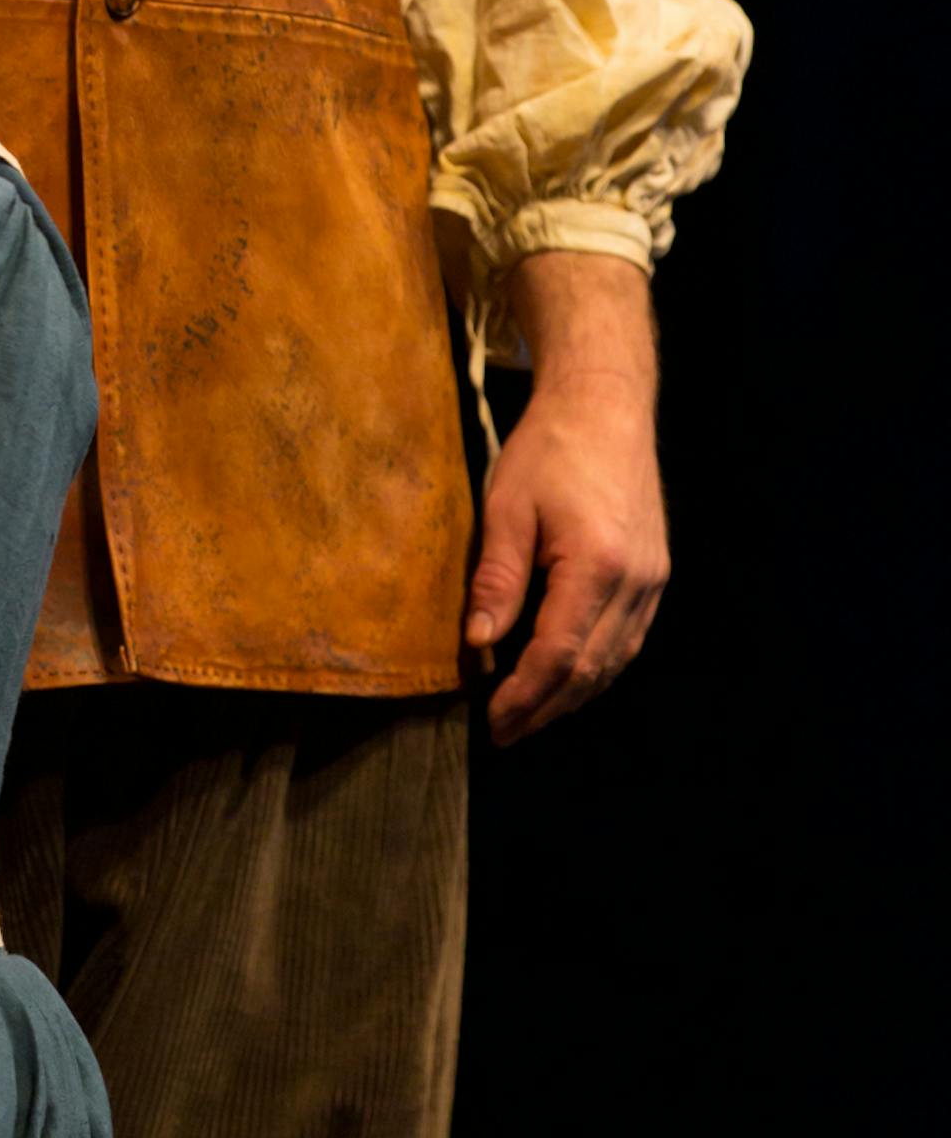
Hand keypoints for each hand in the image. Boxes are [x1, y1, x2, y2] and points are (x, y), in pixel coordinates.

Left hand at [465, 252, 669, 748]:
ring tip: (531, 714)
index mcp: (597, 566)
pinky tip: (568, 676)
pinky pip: (629, 639)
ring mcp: (653, 580)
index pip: (559, 655)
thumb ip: (497, 578)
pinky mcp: (656, 572)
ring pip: (616, 661)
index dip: (525, 696)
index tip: (494, 721)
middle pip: (591, 670)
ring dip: (573, 695)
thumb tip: (481, 643)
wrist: (604, 405)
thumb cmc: (549, 449)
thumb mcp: (506, 507)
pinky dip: (597, 667)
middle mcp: (635, 582)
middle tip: (506, 732)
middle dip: (547, 708)